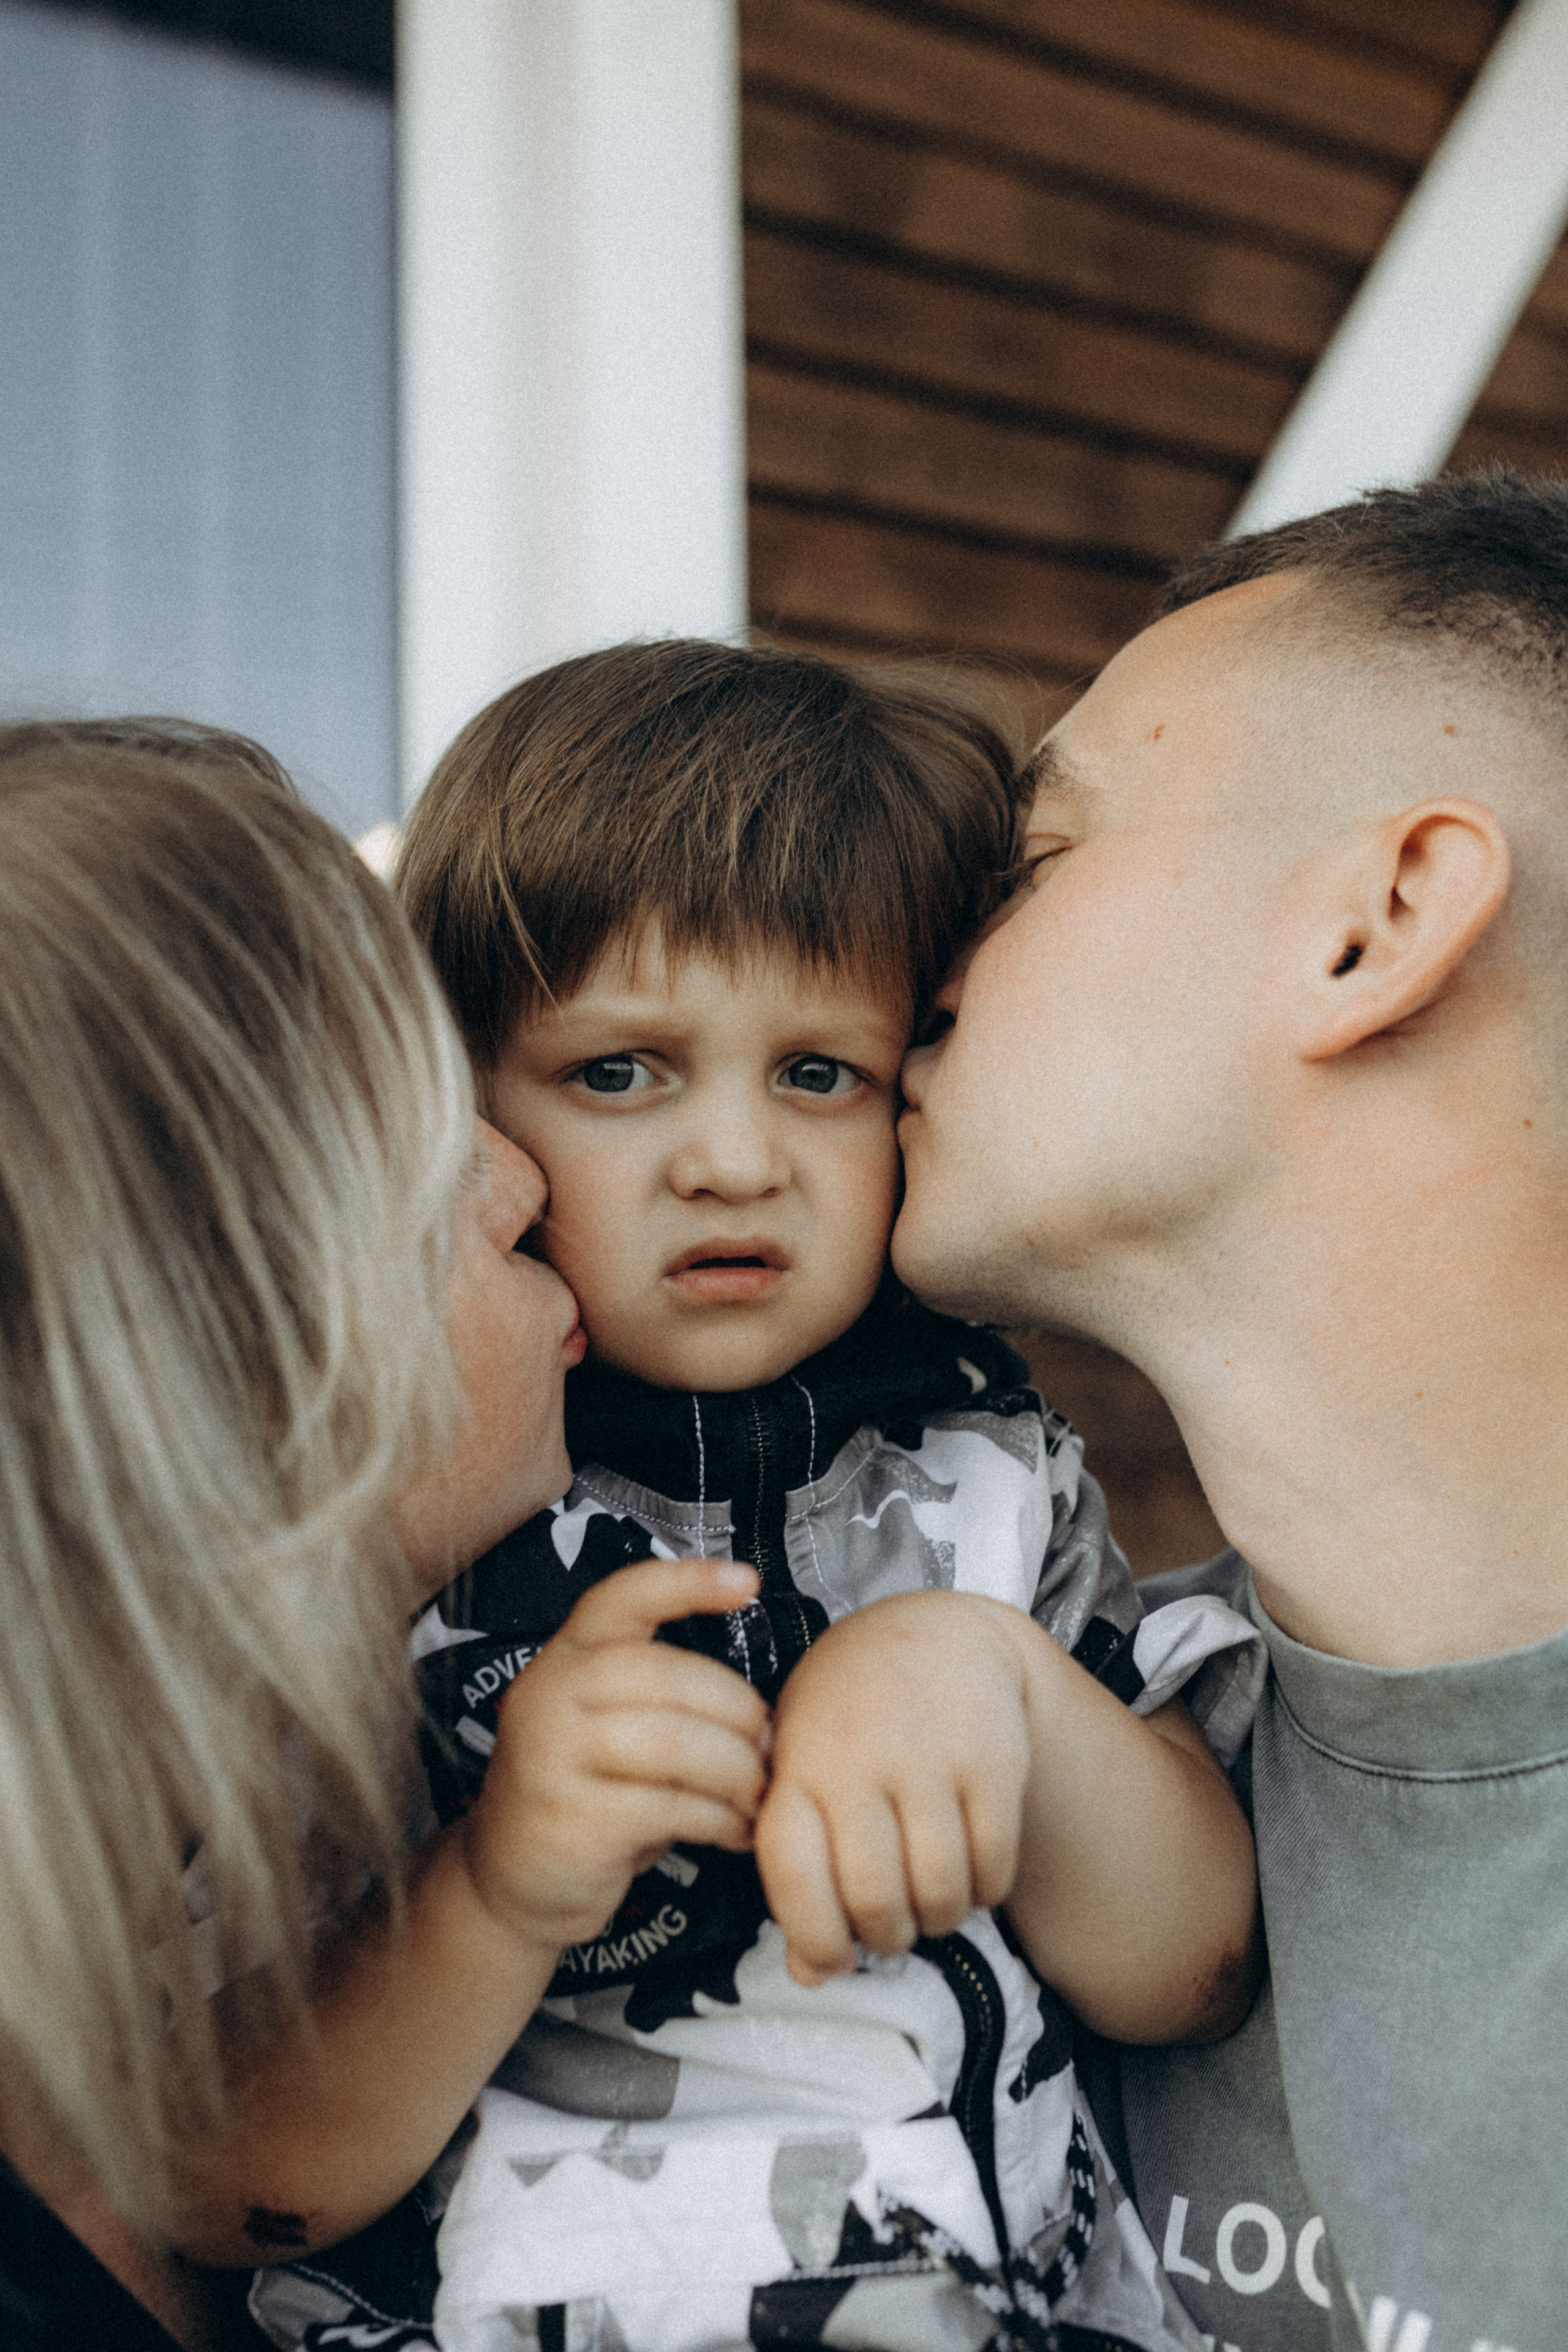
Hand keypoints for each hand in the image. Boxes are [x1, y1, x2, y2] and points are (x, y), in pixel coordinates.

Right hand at [462, 1558, 769, 1958]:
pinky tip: (735, 1831)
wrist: (510, 1884)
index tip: (746, 1581)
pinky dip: (719, 1819)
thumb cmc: (585, 1799)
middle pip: (668, 1673)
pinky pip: (668, 1806)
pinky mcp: (570, 1820)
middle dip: (738, 1711)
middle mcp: (550, 1695)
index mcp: (566, 1658)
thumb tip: (762, 1717)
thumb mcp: (608, 1730)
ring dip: (736, 1770)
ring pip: (674, 1740)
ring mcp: (552, 1757)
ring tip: (758, 1794)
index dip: (687, 1581)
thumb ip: (664, 1703)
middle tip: (768, 1746)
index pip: (622, 1597)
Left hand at [754, 1591, 1034, 1984]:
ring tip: (932, 1901)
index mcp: (798, 1763)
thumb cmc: (852, 1720)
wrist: (934, 1637)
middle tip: (892, 1928)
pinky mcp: (993, 1759)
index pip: (791, 1875)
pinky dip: (987, 1892)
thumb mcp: (805, 1773)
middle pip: (874, 1899)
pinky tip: (972, 1872)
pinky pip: (995, 1866)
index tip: (832, 1957)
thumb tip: (807, 1976)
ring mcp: (929, 1756)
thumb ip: (800, 1870)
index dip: (814, 1939)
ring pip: (940, 1892)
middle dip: (887, 1938)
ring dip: (939, 1920)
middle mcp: (859, 1757)